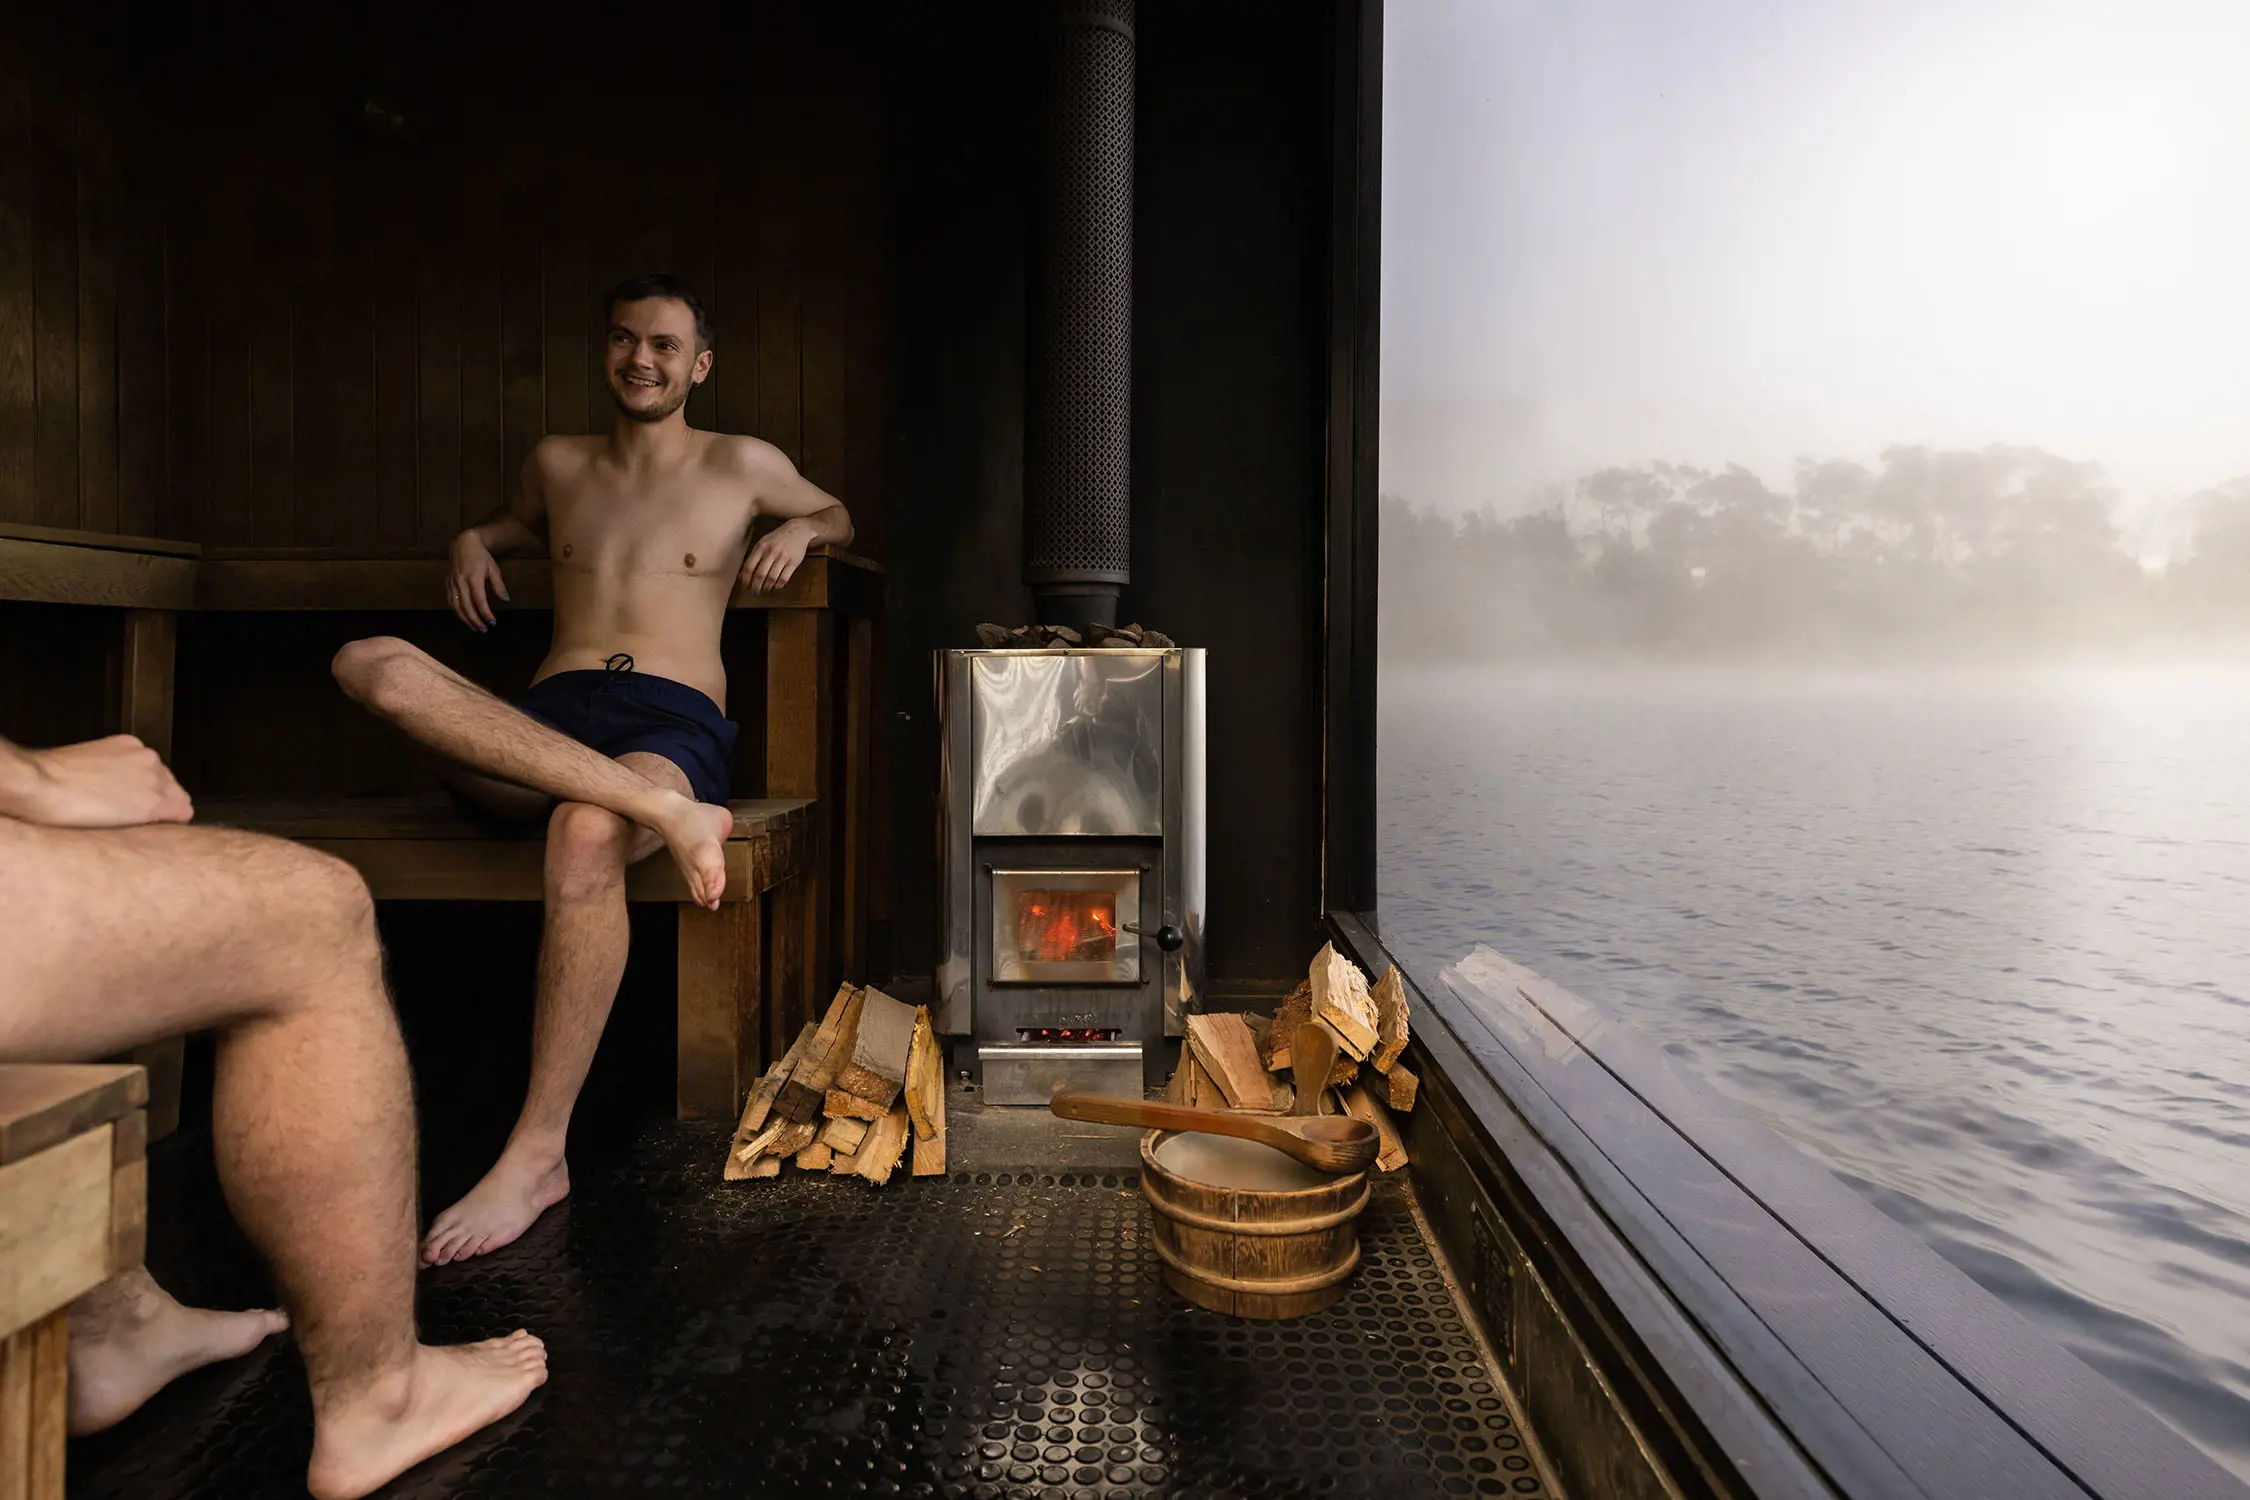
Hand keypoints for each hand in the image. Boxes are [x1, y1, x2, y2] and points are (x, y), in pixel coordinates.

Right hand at [6, 736, 192, 827]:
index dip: (146, 793)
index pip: (156, 772)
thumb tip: (113, 790)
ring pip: (177, 800)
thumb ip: (109, 773)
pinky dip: (170, 825)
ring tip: (134, 827)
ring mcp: (157, 778)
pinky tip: (153, 834)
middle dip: (156, 803)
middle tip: (132, 820)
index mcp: (129, 746)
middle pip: (170, 786)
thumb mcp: (86, 766)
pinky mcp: (158, 802)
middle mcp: (148, 758)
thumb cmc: (50, 781)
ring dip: (161, 814)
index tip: (134, 805)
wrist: (41, 786)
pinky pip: (181, 814)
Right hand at [448, 531, 508, 631]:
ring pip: (456, 606)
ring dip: (465, 619)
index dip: (485, 613)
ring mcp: (452, 583)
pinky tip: (464, 618)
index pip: (479, 600)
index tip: (492, 622)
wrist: (463, 544)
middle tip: (484, 630)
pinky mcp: (448, 584)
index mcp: (473, 577)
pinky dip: (457, 612)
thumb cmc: (481, 556)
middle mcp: (460, 581)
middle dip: (475, 620)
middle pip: (466, 606)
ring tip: (475, 628)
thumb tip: (505, 600)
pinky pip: (451, 601)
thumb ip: (499, 585)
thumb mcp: (493, 568)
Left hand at [740, 519, 813, 594]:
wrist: (798, 530)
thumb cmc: (778, 538)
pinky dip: (779, 585)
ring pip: (772, 578)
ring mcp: (783, 557)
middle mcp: (771, 552)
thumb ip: (753, 558)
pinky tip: (776, 586)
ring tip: (765, 589)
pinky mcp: (793, 562)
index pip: (749, 567)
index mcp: (761, 547)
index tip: (745, 586)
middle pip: (760, 574)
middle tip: (754, 592)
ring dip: (767, 587)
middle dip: (756, 586)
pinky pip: (784, 578)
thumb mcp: (763, 544)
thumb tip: (742, 575)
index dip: (746, 579)